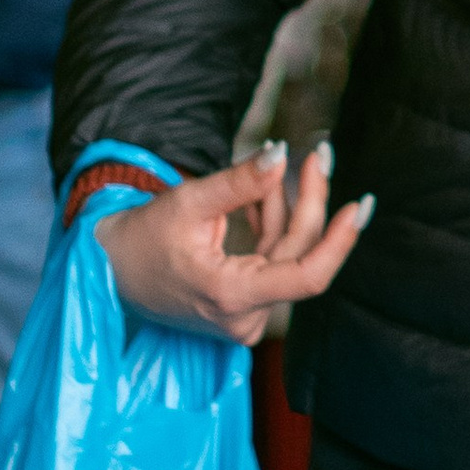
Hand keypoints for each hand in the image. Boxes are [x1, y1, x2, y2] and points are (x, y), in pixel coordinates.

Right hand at [94, 142, 369, 347]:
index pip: (308, 276)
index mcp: (231, 296)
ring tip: (272, 167)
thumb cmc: (141, 239)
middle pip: (299, 254)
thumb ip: (239, 182)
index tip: (359, 205)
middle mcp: (243, 316)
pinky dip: (271, 223)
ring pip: (287, 253)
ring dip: (286, 207)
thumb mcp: (189, 203)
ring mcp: (244, 314)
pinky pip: (272, 259)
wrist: (109, 272)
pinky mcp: (243, 304)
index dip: (339, 240)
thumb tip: (282, 154)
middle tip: (321, 154)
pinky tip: (261, 193)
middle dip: (311, 201)